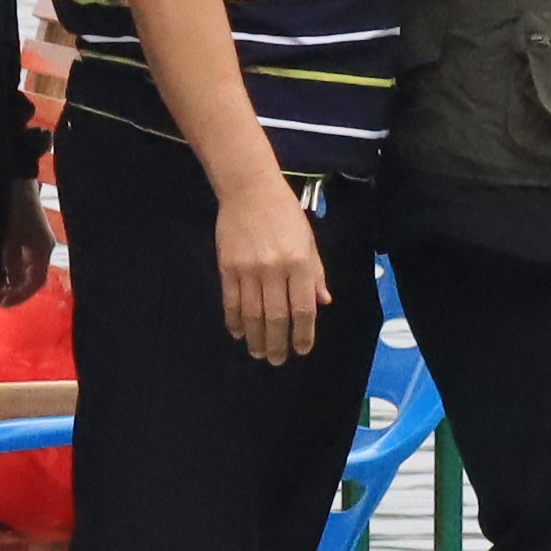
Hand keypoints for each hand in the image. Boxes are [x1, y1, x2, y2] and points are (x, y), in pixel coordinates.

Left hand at [0, 177, 53, 307]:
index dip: (18, 296)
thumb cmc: (14, 209)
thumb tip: (9, 284)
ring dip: (0, 282)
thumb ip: (10, 263)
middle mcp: (39, 250)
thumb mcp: (10, 238)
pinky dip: (0, 270)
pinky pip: (13, 261)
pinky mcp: (22, 238)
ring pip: (17, 271)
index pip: (34, 283)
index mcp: (42, 251)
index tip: (1, 304)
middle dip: (5, 292)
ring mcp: (31, 244)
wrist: (14, 181)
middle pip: (25, 279)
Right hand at [212, 175, 325, 364]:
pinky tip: (238, 332)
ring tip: (258, 353)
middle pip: (276, 317)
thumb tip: (323, 303)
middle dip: (277, 343)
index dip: (303, 334)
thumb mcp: (308, 241)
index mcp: (300, 263)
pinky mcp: (228, 267)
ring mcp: (249, 269)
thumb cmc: (285, 214)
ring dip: (255, 338)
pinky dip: (235, 320)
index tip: (302, 350)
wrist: (249, 190)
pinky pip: (231, 301)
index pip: (303, 309)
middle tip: (277, 360)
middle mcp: (275, 269)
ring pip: (252, 314)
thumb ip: (315, 273)